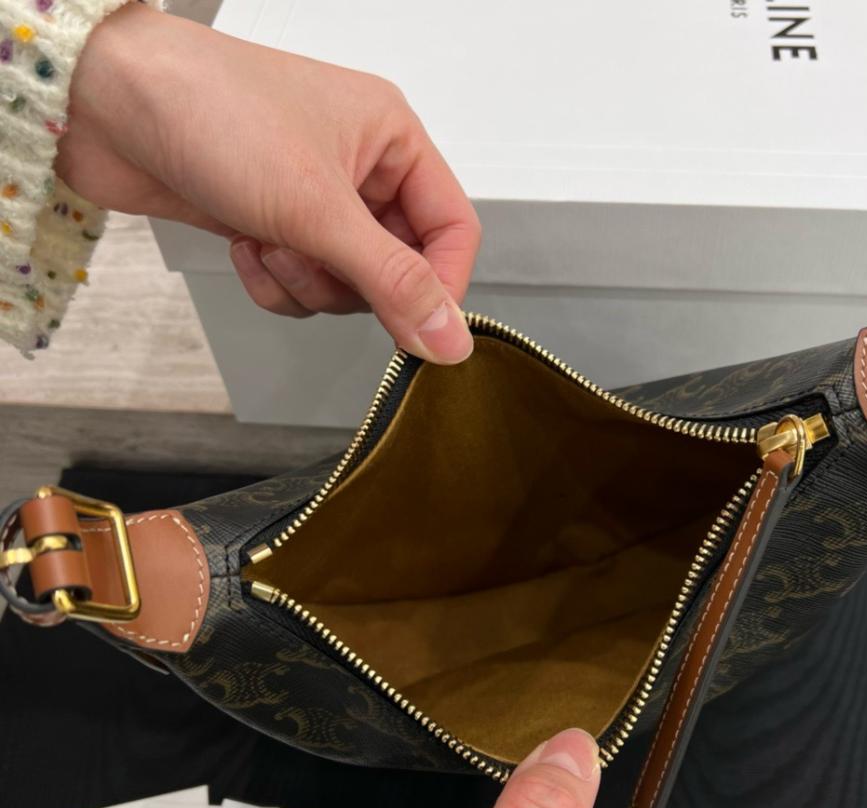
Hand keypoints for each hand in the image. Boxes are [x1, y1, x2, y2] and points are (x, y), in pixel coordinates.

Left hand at [57, 4, 478, 362]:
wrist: (106, 102)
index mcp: (393, 140)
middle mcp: (362, 170)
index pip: (452, 231)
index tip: (417, 327)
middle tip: (312, 258)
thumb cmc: (214, 114)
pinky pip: (301, 286)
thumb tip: (452, 339)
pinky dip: (273, 280)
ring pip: (346, 286)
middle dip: (349, 281)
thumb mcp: (319, 208)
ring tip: (266, 240)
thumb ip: (393, 282)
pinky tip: (243, 243)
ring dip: (304, 281)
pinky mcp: (275, 224)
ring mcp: (316, 200)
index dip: (440, 285)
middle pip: (398, 268)